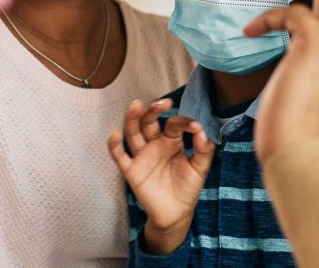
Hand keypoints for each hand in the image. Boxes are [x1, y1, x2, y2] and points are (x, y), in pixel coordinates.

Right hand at [107, 99, 214, 254]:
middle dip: (154, 110)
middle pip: (149, 122)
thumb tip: (201, 130)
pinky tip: (115, 135)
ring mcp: (142, 156)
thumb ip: (203, 149)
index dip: (183, 122)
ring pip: (133, 133)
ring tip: (136, 105)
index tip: (193, 126)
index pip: (173, 124)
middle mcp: (154, 145)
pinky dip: (115, 146)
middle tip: (163, 103)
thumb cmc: (187, 188)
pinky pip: (120, 157)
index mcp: (171, 141)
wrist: (176, 214)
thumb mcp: (200, 168)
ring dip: (133, 119)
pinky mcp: (132, 171)